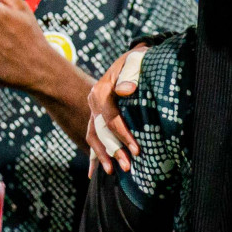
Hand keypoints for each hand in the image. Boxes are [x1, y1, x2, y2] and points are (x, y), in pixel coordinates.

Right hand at [86, 44, 146, 173]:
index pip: (110, 118)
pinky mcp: (97, 117)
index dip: (123, 135)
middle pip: (101, 131)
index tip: (136, 150)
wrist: (134, 59)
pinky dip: (94, 156)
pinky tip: (94, 173)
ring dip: (103, 156)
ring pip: (94, 137)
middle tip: (127, 166)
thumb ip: (131, 73)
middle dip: (113, 151)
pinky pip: (93, 138)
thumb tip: (125, 90)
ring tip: (112, 172)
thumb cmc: (138, 61)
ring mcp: (94, 111)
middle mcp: (93, 102)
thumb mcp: (136, 61)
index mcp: (100, 91)